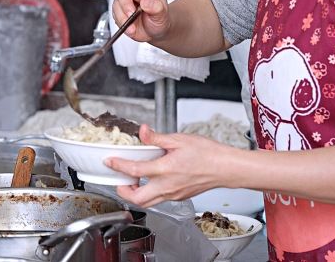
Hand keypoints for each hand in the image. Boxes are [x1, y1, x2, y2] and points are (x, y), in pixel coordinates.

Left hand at [105, 125, 233, 206]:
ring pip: (147, 203)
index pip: (134, 171)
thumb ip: (157, 138)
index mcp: (165, 169)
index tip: (110, 161)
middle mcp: (167, 186)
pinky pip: (158, 200)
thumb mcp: (179, 139)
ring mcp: (173, 194)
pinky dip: (149, 194)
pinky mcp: (178, 197)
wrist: (225, 168)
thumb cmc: (207, 153)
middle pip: (137, 199)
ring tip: (132, 181)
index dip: (118, 166)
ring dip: (135, 195)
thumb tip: (141, 131)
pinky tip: (151, 181)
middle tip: (119, 179)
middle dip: (122, 191)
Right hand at [111, 0, 169, 43]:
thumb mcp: (162, 14)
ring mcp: (125, 0)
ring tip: (133, 27)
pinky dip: (121, 23)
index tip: (141, 1)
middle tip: (132, 15)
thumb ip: (157, 7)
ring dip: (123, 16)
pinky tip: (130, 28)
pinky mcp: (119, 11)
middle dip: (126, 4)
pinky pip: (114, 15)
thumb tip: (145, 1)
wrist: (156, 31)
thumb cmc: (160, 18)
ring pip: (116, 2)